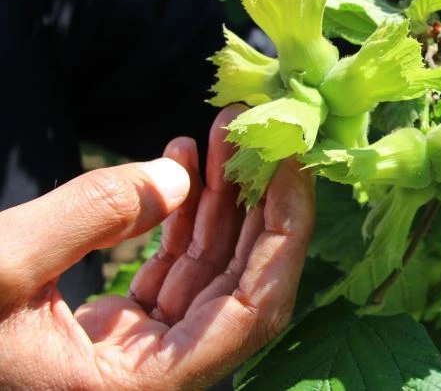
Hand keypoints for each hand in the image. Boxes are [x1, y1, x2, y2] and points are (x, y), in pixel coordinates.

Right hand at [0, 106, 314, 389]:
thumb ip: (92, 214)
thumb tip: (177, 175)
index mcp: (140, 387)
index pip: (252, 310)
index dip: (284, 234)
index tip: (292, 164)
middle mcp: (153, 377)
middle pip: (242, 285)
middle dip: (257, 204)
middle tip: (263, 133)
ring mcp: (138, 353)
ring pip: (208, 272)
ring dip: (220, 200)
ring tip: (224, 133)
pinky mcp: (118, 331)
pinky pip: (171, 269)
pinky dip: (180, 217)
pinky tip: (184, 164)